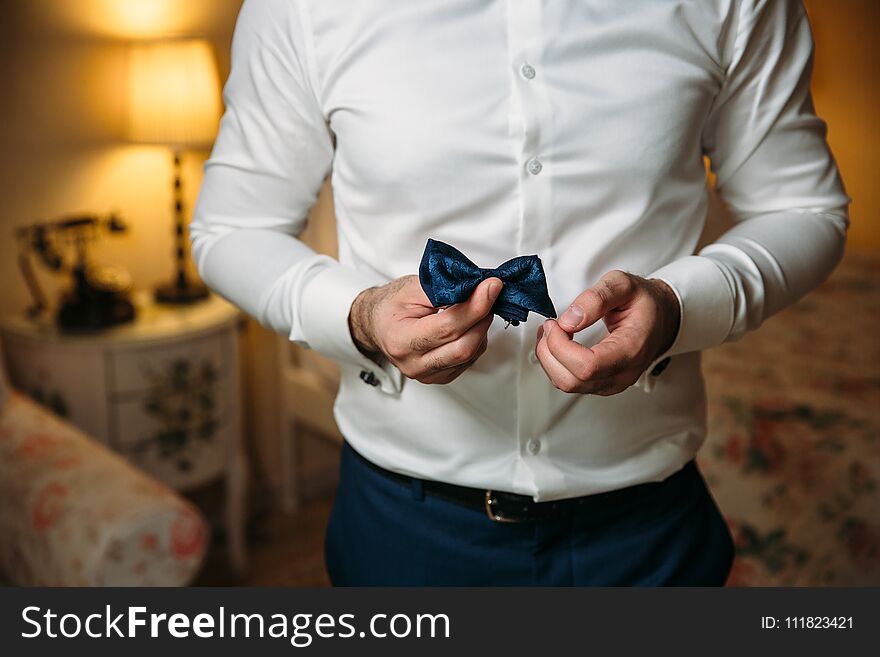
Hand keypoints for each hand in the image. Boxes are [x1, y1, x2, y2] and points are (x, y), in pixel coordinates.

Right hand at [349, 274, 501, 383]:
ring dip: (481, 328)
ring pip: (470, 355)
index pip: (448, 327)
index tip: (492, 287)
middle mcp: (414, 364)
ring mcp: (427, 375)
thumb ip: (443, 289)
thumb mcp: (411, 287)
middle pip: (463, 347)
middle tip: (489, 294)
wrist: (377, 324)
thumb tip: (477, 289)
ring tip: (477, 307)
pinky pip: (469, 361)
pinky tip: (470, 325)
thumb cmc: (392, 305)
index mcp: (402, 340)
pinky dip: (476, 340)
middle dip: (482, 317)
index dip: (475, 306)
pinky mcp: (440, 377)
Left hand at [535, 270, 679, 395]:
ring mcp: (611, 383)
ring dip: (548, 357)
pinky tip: (556, 343)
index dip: (562, 346)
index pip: (587, 366)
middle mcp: (622, 374)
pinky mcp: (600, 384)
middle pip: (571, 380)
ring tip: (551, 331)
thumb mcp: (623, 284)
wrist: (660, 318)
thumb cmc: (643, 303)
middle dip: (550, 351)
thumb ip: (596, 297)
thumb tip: (570, 320)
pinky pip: (568, 382)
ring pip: (566, 384)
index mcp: (631, 350)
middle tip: (551, 324)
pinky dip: (554, 363)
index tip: (556, 323)